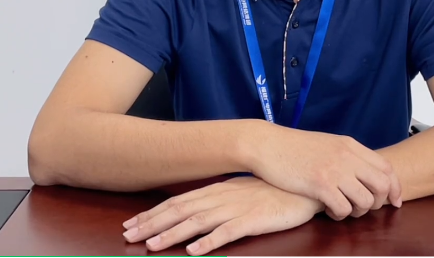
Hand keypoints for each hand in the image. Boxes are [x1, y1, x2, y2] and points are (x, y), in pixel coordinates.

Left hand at [122, 176, 320, 255]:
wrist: (304, 184)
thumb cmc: (272, 189)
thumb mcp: (240, 190)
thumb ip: (218, 198)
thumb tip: (197, 209)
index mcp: (216, 189)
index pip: (178, 202)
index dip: (153, 213)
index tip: (133, 224)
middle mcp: (221, 196)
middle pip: (180, 211)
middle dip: (152, 224)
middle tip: (129, 236)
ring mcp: (236, 207)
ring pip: (197, 222)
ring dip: (173, 234)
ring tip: (153, 246)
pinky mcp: (253, 220)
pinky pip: (227, 232)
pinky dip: (209, 241)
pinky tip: (194, 250)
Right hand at [245, 124, 401, 219]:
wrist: (267, 144)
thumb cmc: (293, 146)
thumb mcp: (326, 143)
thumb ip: (346, 155)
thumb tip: (363, 171)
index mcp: (350, 145)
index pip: (386, 167)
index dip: (395, 187)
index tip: (394, 201)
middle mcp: (347, 156)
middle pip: (382, 185)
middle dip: (380, 202)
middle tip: (365, 208)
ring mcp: (334, 170)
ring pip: (366, 200)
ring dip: (358, 211)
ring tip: (344, 209)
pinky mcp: (319, 185)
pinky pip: (344, 208)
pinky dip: (340, 215)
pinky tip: (329, 211)